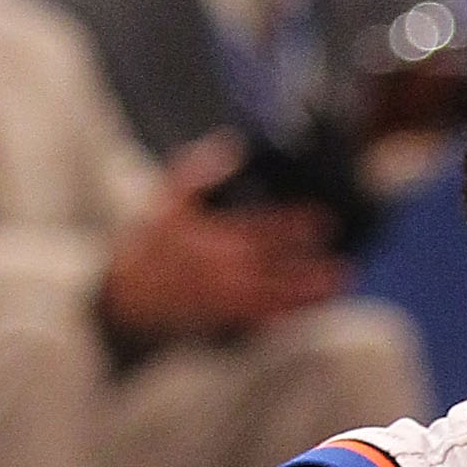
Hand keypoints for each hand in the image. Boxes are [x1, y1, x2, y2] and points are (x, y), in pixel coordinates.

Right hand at [100, 134, 349, 339]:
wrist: (123, 298)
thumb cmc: (145, 247)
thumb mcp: (165, 200)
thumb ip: (198, 171)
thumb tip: (231, 144)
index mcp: (212, 236)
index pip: (262, 228)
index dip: (295, 225)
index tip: (324, 219)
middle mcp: (222, 269)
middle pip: (275, 265)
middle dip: (309, 262)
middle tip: (344, 261)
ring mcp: (224, 299)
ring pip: (274, 296)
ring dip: (307, 292)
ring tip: (337, 284)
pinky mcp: (221, 322)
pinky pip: (259, 322)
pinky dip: (285, 317)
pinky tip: (307, 311)